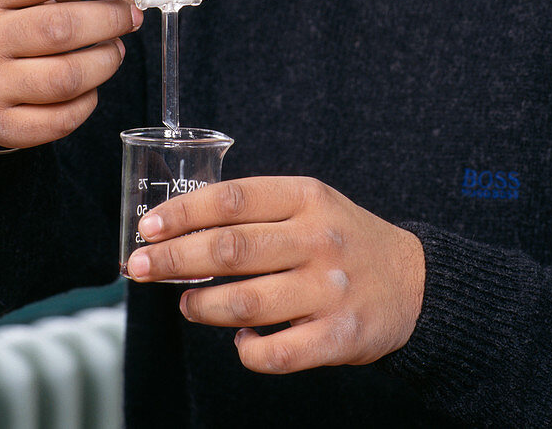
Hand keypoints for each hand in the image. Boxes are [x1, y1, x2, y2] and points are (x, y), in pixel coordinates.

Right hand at [0, 0, 142, 147]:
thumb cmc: (13, 25)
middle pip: (61, 28)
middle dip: (111, 20)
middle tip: (130, 17)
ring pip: (67, 78)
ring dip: (106, 61)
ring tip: (113, 51)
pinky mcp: (1, 125)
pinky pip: (63, 119)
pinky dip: (89, 101)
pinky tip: (89, 85)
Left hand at [126, 176, 425, 372]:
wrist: (413, 282)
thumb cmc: (345, 239)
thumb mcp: (312, 205)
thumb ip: (258, 210)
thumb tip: (182, 228)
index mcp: (308, 197)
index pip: (233, 199)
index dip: (183, 213)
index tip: (147, 227)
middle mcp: (318, 239)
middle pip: (229, 249)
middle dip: (172, 260)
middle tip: (138, 269)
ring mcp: (329, 289)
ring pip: (243, 303)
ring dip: (201, 306)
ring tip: (187, 305)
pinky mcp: (338, 336)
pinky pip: (274, 354)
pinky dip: (246, 351)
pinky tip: (240, 342)